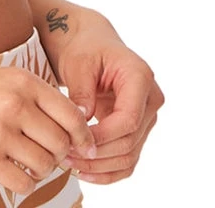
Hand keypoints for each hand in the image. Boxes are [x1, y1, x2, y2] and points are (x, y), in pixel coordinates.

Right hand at [0, 63, 96, 196]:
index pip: (71, 113)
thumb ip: (31, 98)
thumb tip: (70, 130)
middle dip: (58, 154)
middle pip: (62, 142)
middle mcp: (14, 104)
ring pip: (45, 165)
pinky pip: (24, 182)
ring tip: (21, 160)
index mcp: (21, 81)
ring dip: (38, 169)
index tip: (83, 146)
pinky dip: (21, 182)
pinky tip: (6, 170)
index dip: (83, 135)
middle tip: (44, 155)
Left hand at [51, 14, 164, 184]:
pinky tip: (84, 172)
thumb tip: (82, 125)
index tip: (76, 141)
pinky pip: (127, 158)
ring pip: (129, 155)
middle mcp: (150, 99)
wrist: (90, 43)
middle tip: (65, 156)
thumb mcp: (78, 63)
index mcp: (140, 77)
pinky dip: (107, 170)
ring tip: (69, 163)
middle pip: (130, 141)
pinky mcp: (137, 129)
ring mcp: (146, 116)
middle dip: (97, 154)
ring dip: (100, 166)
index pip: (128, 119)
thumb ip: (82, 92)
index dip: (103, 136)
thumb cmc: (84, 47)